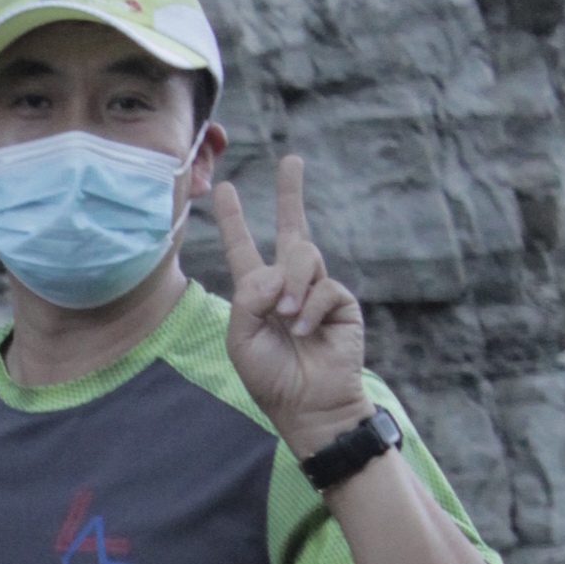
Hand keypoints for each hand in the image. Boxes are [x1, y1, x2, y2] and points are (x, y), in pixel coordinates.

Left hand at [213, 155, 372, 458]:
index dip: (234, 220)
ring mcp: (316, 291)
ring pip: (303, 258)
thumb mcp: (242, 337)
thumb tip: (277, 272)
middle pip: (291, 230)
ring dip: (291, 285)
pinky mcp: (340, 302)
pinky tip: (304, 330)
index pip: (244, 248)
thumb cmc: (271, 378)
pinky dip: (309, 309)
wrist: (308, 404)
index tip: (224, 188)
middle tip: (291, 159)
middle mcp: (287, 286)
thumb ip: (249, 298)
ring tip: (286, 319)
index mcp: (256, 294)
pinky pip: (323, 288)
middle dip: (290, 193)